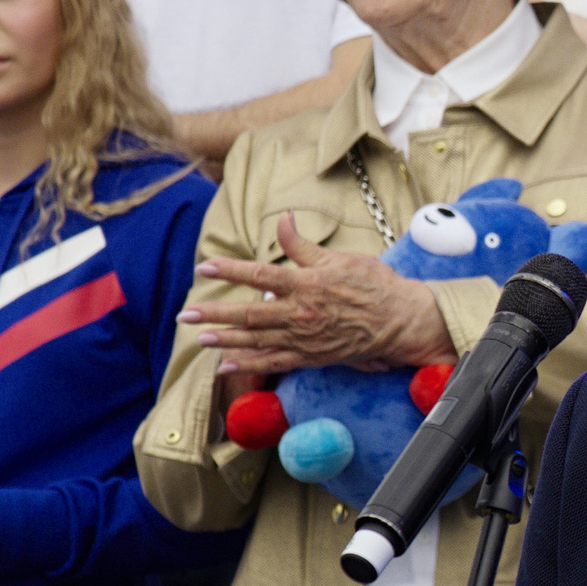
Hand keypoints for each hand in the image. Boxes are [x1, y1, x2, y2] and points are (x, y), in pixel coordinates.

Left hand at [179, 216, 453, 376]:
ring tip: (200, 339)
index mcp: (306, 283)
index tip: (205, 266)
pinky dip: (249, 365)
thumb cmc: (372, 284)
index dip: (230, 269)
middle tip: (186, 315)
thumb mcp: (338, 257)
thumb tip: (283, 218)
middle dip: (215, 314)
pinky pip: (274, 363)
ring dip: (226, 340)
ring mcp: (304, 339)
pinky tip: (226, 367)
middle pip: (249, 314)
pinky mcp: (310, 357)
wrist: (399, 320)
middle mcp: (301, 313)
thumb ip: (302, 244)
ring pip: (257, 341)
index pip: (260, 275)